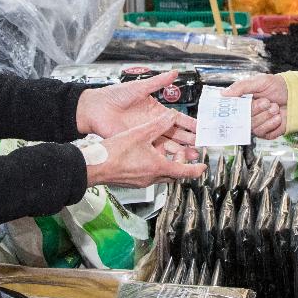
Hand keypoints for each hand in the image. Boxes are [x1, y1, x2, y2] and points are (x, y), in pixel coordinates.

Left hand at [77, 71, 197, 153]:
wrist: (96, 108)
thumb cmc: (114, 95)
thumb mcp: (140, 87)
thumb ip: (158, 82)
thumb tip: (175, 73)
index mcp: (156, 111)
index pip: (178, 119)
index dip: (190, 124)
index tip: (202, 128)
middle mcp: (153, 123)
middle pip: (176, 133)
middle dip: (190, 139)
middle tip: (202, 144)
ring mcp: (146, 134)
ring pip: (168, 143)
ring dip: (180, 149)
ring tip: (192, 153)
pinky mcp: (137, 142)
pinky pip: (154, 149)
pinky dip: (165, 154)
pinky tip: (174, 158)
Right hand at [87, 112, 205, 188]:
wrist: (94, 166)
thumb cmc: (115, 153)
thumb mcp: (140, 133)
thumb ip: (158, 124)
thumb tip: (171, 116)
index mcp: (158, 166)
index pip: (185, 172)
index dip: (196, 170)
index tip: (203, 167)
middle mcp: (152, 177)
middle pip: (174, 175)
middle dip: (182, 165)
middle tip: (184, 155)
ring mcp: (142, 181)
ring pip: (161, 175)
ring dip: (167, 166)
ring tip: (166, 154)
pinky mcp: (132, 181)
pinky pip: (149, 176)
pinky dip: (154, 167)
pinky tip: (146, 158)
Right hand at [223, 74, 287, 138]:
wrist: (295, 95)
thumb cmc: (277, 86)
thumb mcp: (259, 81)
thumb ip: (241, 86)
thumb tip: (223, 93)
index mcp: (241, 102)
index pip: (230, 109)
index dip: (233, 109)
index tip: (241, 104)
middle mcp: (246, 114)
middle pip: (242, 119)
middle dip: (256, 109)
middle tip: (267, 101)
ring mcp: (255, 124)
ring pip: (252, 126)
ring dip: (266, 116)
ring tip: (275, 107)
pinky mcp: (265, 133)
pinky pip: (263, 133)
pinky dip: (272, 124)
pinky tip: (278, 117)